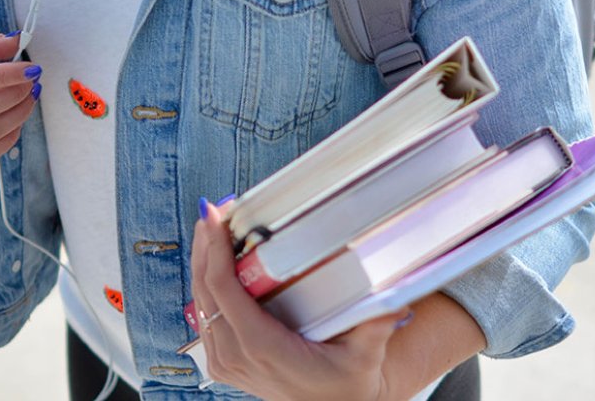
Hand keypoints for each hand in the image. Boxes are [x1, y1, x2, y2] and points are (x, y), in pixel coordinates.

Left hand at [190, 200, 409, 400]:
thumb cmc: (345, 387)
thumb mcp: (365, 356)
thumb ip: (376, 325)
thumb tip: (394, 297)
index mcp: (262, 347)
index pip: (224, 289)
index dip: (215, 249)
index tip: (215, 217)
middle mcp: (236, 355)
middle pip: (205, 289)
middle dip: (205, 245)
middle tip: (213, 211)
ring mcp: (226, 361)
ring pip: (200, 302)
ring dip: (203, 262)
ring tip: (212, 227)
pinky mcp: (225, 362)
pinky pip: (206, 316)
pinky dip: (207, 285)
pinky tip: (215, 262)